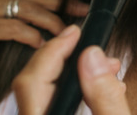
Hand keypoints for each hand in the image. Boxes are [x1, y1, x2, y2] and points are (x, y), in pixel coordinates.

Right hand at [0, 0, 87, 114]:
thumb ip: (23, 10)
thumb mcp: (1, 17)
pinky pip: (12, 27)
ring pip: (28, 8)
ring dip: (50, 20)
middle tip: (83, 13)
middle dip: (63, 4)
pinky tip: (41, 43)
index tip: (82, 4)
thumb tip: (57, 13)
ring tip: (65, 32)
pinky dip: (30, 35)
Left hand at [13, 25, 130, 114]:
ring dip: (70, 72)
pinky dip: (70, 89)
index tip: (75, 32)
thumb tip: (92, 57)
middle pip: (31, 83)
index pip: (32, 81)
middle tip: (88, 43)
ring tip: (105, 66)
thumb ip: (105, 99)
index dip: (54, 50)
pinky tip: (96, 86)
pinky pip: (50, 103)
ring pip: (40, 92)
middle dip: (61, 57)